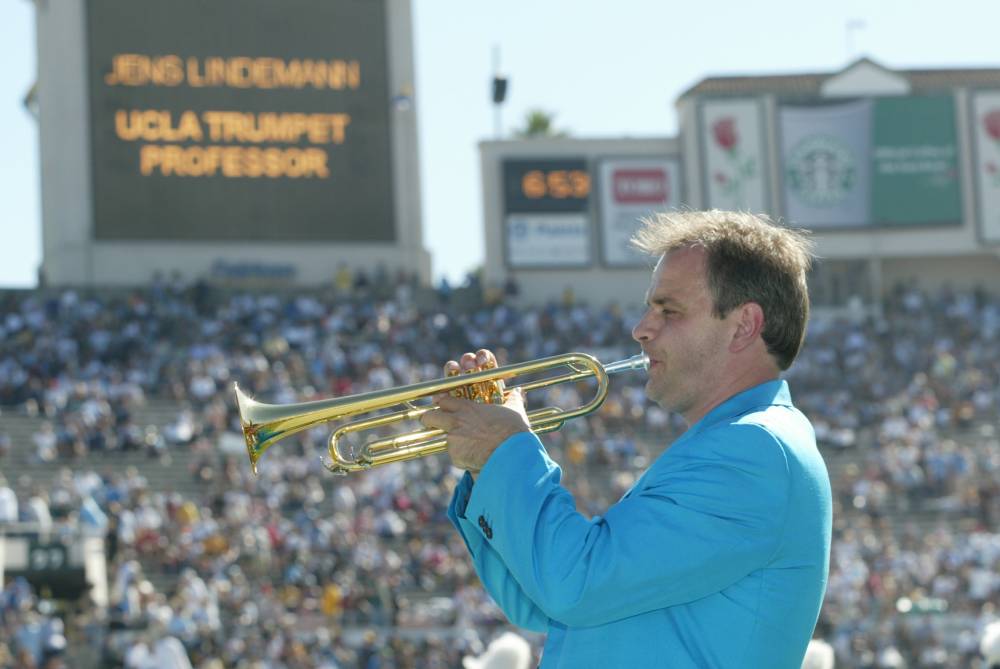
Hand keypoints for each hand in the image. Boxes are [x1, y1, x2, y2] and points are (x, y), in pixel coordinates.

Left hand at [420, 349, 530, 475]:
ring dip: (448, 441)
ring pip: (440, 439)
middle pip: (428, 417)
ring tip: (462, 446)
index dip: (441, 403)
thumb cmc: (514, 430)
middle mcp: (456, 421)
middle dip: (428, 419)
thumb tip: (520, 392)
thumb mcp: (514, 410)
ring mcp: (453, 439)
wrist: (512, 453)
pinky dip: (463, 458)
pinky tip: (475, 458)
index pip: (444, 400)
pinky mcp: (455, 456)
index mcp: (467, 408)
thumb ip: (513, 400)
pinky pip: (455, 457)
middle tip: (432, 423)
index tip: (442, 406)